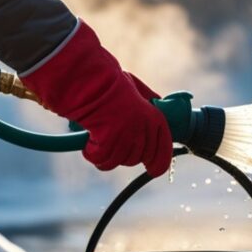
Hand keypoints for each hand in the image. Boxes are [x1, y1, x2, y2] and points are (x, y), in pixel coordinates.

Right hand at [21, 20, 172, 176]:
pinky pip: (101, 160)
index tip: (153, 170)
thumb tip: (159, 104)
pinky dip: (93, 154)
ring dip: (106, 155)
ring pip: (118, 161)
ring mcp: (126, 138)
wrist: (90, 81)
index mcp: (155, 119)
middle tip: (111, 141)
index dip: (158, 164)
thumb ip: (150, 101)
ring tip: (96, 140)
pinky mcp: (108, 143)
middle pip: (137, 158)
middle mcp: (143, 131)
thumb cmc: (111, 82)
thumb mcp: (138, 88)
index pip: (162, 150)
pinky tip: (89, 143)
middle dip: (124, 154)